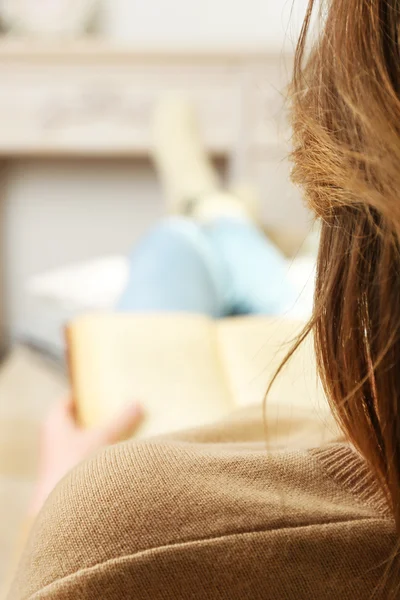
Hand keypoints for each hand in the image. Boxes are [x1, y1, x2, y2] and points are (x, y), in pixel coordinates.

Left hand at [29, 396, 142, 514]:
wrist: (62, 515)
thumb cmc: (75, 468)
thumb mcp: (104, 439)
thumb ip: (122, 421)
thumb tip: (138, 404)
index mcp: (54, 422)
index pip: (67, 401)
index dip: (84, 395)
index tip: (102, 391)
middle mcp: (52, 440)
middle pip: (76, 422)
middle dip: (96, 417)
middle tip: (118, 410)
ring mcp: (58, 461)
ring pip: (81, 444)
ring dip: (100, 439)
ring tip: (124, 434)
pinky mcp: (65, 479)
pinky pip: (84, 461)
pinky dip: (98, 457)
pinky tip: (117, 461)